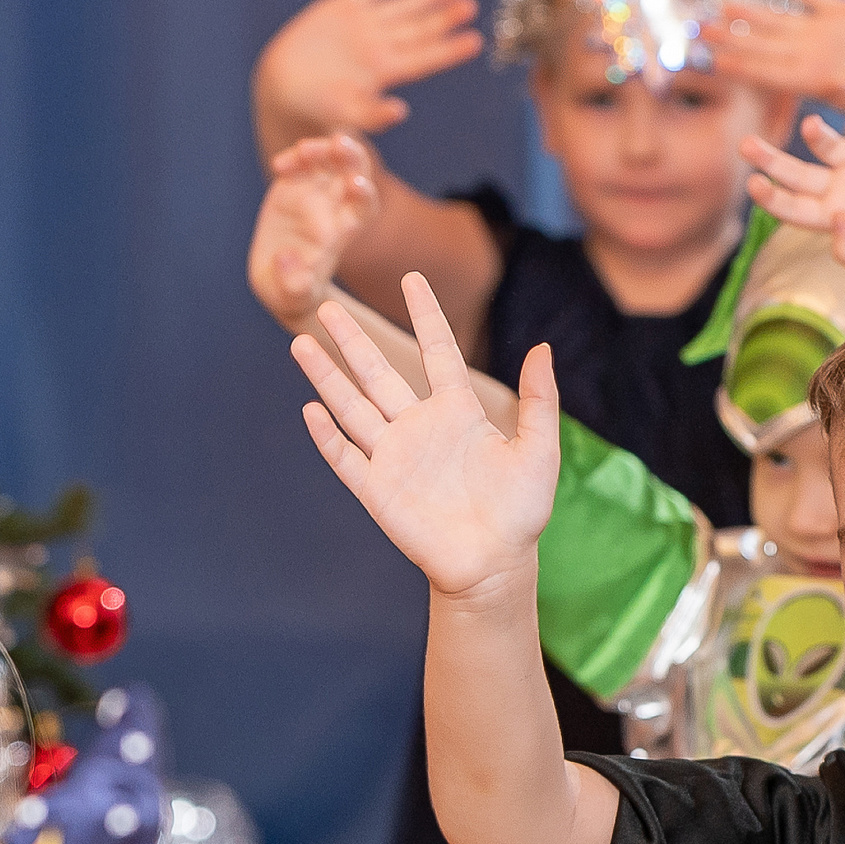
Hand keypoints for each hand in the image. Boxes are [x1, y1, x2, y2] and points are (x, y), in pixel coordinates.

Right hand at [249, 134, 379, 328]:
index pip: (363, 209)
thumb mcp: (292, 296)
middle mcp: (334, 208)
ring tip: (304, 150)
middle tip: (340, 144)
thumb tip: (287, 260)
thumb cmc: (292, 293)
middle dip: (351, 158)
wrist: (279, 281)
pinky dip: (294, 158)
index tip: (356, 185)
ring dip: (322, 150)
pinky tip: (280, 165)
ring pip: (329, 162)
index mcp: (342, 234)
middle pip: (353, 174)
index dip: (362, 196)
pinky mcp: (293, 186)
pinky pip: (299, 163)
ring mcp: (315, 194)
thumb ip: (294, 285)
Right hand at [254, 0, 482, 140]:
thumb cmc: (316, 109)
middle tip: (471, 6)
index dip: (450, 49)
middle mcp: (379, 46)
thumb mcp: (345, 115)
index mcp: (385, 71)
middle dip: (445, 17)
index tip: (476, 40)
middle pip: (420, 29)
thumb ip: (372, 115)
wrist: (283, 89)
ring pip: (402, 6)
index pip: (426, 58)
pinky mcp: (340, 9)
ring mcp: (362, 25)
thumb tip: (400, 111)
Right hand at [294, 273, 558, 599]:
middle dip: (353, 341)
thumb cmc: (520, 512)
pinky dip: (327, 436)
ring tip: (302, 343)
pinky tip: (311, 409)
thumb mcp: (539, 450)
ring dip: (326, 378)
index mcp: (458, 413)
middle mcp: (419, 428)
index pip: (438, 352)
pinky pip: (346, 458)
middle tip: (329, 306)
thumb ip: (540, 400)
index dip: (426, 315)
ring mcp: (394, 457)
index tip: (413, 279)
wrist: (495, 564)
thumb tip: (542, 348)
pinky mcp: (377, 490)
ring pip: (352, 407)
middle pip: (378, 373)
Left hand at [708, 0, 844, 120]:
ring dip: (753, 14)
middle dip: (732, 37)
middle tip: (697, 29)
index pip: (768, 71)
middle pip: (763, 45)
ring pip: (782, 22)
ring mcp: (828, 36)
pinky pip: (820, 0)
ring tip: (724, 4)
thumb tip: (840, 91)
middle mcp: (813, 56)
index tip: (714, 58)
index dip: (742, 63)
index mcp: (815, 78)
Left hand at [742, 108, 844, 278]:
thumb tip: (836, 219)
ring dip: (817, 133)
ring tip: (811, 126)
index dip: (771, 196)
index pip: (791, 206)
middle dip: (770, 158)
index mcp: (833, 217)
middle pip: (796, 172)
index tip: (753, 184)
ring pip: (830, 143)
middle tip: (745, 143)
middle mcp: (842, 189)